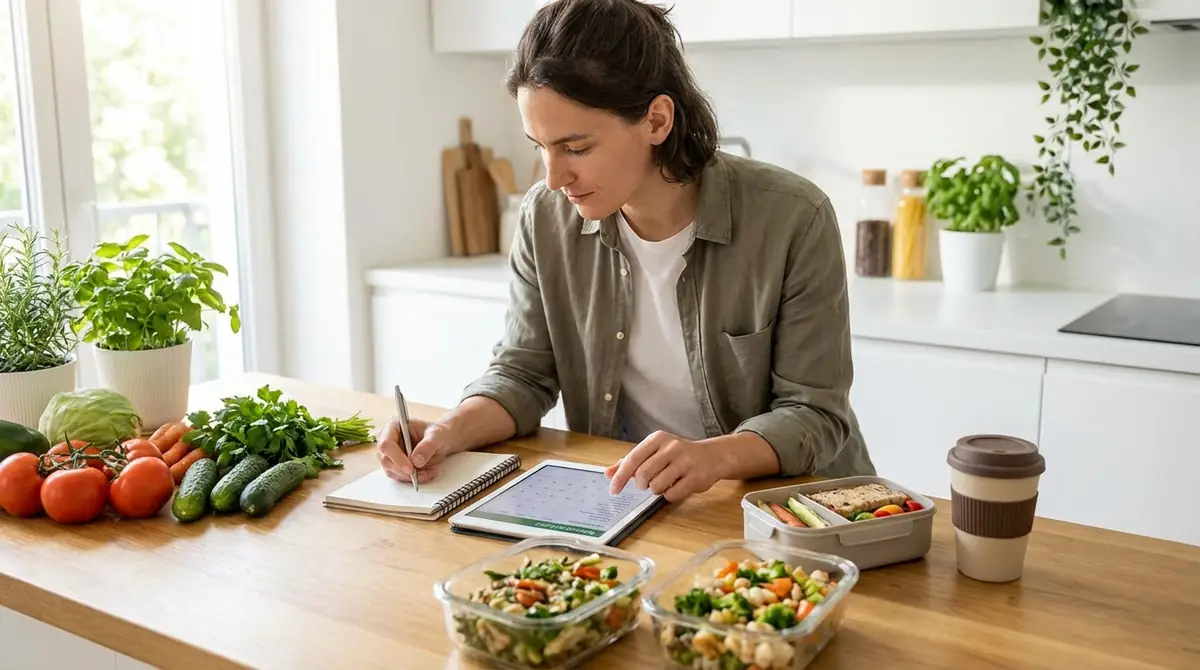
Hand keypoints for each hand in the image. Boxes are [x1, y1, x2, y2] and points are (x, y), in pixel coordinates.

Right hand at [376, 416, 455, 484]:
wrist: (441, 441)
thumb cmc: (437, 433)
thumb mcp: (437, 436)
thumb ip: (427, 446)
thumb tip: (416, 461)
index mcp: (393, 426)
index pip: (386, 444)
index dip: (396, 458)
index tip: (411, 468)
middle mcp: (388, 440)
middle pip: (386, 460)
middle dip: (404, 471)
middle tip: (423, 474)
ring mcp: (390, 454)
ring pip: (392, 471)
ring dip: (410, 476)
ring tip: (429, 472)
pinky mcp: (395, 465)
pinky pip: (399, 477)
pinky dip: (413, 479)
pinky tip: (426, 473)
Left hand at [604, 431, 723, 502]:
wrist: (712, 456)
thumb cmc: (678, 455)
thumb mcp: (654, 452)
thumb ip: (631, 462)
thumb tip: (608, 474)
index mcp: (657, 439)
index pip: (633, 459)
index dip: (621, 476)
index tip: (613, 489)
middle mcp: (671, 447)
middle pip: (643, 475)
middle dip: (642, 484)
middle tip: (648, 483)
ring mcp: (685, 462)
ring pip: (656, 487)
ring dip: (657, 490)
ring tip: (666, 482)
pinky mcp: (695, 477)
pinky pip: (671, 495)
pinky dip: (670, 495)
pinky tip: (678, 485)